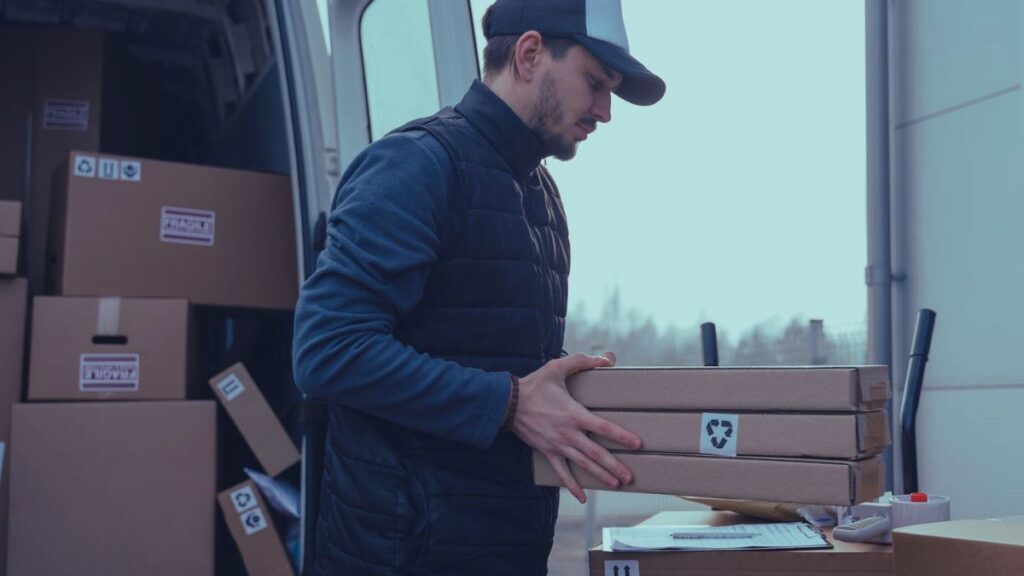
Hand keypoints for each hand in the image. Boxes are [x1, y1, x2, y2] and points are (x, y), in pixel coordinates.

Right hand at [509, 352, 641, 503]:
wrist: (509, 402)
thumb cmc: (535, 384)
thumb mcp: (558, 367)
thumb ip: (582, 360)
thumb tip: (606, 358)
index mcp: (574, 414)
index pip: (603, 427)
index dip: (621, 436)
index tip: (637, 444)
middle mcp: (568, 433)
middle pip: (596, 452)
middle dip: (614, 466)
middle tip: (630, 476)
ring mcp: (558, 445)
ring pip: (582, 464)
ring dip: (600, 475)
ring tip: (616, 484)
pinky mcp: (547, 452)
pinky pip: (561, 472)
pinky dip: (571, 485)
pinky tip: (581, 497)